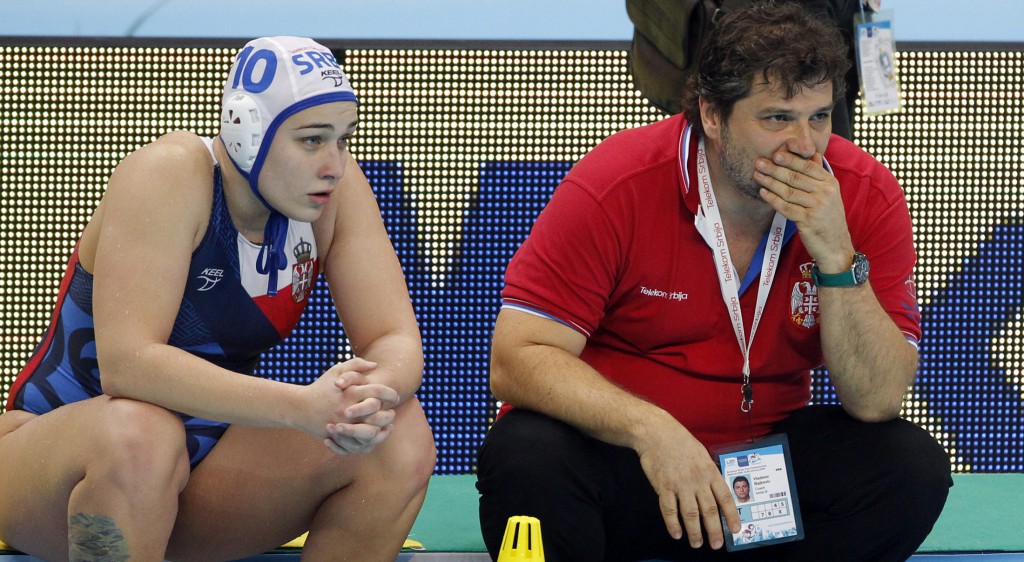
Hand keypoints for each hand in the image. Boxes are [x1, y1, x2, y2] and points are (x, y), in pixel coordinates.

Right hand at [302, 357, 399, 454]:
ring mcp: (343, 425)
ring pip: (371, 431)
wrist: (299, 408)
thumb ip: (356, 364)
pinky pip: (359, 442)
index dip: (391, 394)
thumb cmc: (321, 387)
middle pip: (378, 414)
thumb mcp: (336, 370)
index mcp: (350, 392)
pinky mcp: (338, 437)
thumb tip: (375, 365)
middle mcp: (348, 410)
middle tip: (392, 411)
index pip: (379, 392)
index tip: (395, 396)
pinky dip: (371, 439)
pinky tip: (376, 433)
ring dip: (383, 428)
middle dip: (389, 413)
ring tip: (387, 424)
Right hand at [635, 422, 739, 549]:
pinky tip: (676, 534)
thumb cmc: (680, 441)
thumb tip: (716, 490)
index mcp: (710, 471)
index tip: (735, 530)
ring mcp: (680, 484)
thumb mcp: (701, 454)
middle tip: (716, 545)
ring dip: (694, 531)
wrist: (656, 433)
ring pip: (690, 513)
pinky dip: (672, 524)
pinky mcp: (663, 486)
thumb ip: (709, 473)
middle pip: (709, 510)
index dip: (731, 515)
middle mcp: (697, 480)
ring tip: (697, 543)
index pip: (725, 497)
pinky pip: (669, 509)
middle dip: (714, 530)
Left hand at [754, 149, 854, 271]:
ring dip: (770, 182)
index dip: (790, 159)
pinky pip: (786, 207)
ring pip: (789, 191)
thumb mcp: (829, 194)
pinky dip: (773, 199)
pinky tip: (763, 193)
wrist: (835, 246)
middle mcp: (825, 193)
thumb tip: (813, 154)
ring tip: (757, 175)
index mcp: (830, 183)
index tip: (775, 153)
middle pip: (795, 177)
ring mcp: (817, 207)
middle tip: (759, 162)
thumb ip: (819, 175)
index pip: (807, 167)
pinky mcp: (808, 221)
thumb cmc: (828, 218)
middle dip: (775, 169)